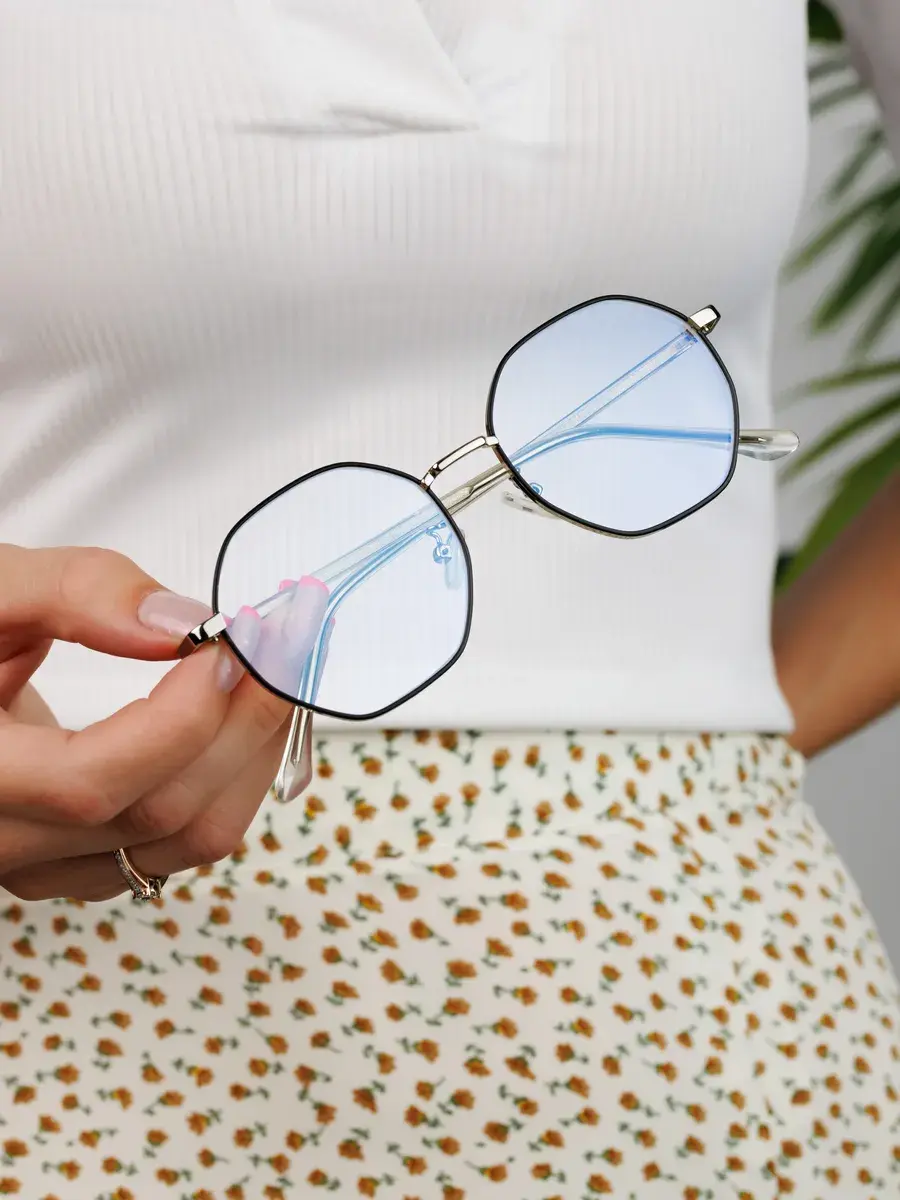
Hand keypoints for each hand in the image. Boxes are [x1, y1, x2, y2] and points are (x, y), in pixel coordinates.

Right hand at [0, 543, 302, 900]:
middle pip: (163, 814)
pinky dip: (232, 782)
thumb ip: (75, 592)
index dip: (183, 714)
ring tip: (275, 672)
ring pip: (188, 842)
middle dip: (247, 720)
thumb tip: (182, 626)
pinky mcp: (80, 863)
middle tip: (285, 641)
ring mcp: (45, 865)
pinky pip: (181, 845)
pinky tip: (241, 720)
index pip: (93, 780)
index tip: (229, 641)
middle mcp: (4, 841)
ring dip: (254, 754)